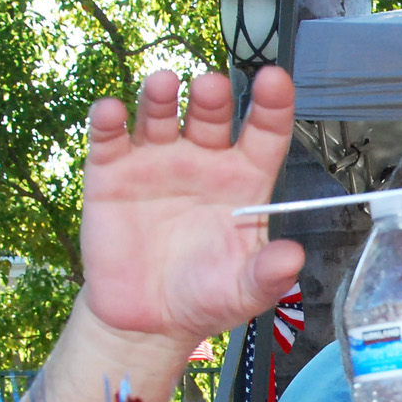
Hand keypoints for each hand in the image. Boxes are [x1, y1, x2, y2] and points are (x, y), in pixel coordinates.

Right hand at [77, 69, 304, 348]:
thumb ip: (268, 273)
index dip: (271, 105)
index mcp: (242, 180)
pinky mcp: (111, 174)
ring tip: (164, 85)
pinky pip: (110, 139)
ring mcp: (156, 162)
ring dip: (161, 96)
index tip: (275, 80)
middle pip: (210, 114)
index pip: (264, 133)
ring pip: (160, 115)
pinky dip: (108, 121)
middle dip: (211, 95)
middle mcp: (202, 161)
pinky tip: (111, 112)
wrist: (148, 321)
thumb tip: (293, 257)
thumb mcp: (244, 291)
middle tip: (211, 86)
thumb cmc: (204, 297)